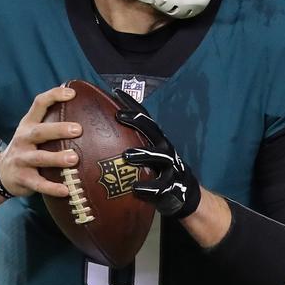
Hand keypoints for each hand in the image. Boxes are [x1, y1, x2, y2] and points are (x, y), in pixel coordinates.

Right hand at [0, 86, 81, 197]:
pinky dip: (52, 187)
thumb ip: (50, 120)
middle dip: (58, 130)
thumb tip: (78, 100)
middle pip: (40, 132)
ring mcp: (22, 159)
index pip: (39, 104)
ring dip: (56, 158)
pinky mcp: (23, 179)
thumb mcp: (32, 130)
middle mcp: (24, 139)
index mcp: (28, 124)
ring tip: (74, 159)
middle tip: (78, 129)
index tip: (72, 93)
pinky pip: (39, 184)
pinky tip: (66, 190)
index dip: (54, 96)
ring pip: (39, 158)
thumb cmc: (26, 148)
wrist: (1, 173)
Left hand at [112, 89, 199, 217]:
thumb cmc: (158, 170)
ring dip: (142, 154)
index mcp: (157, 138)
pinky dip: (148, 187)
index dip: (131, 103)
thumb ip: (131, 143)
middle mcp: (164, 147)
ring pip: (157, 155)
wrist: (183, 193)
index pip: (144, 116)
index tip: (115, 91)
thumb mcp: (148, 153)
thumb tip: (100, 133)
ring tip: (127, 155)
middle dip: (136, 121)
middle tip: (119, 115)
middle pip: (151, 129)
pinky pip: (159, 186)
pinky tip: (136, 188)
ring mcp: (169, 165)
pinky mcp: (171, 185)